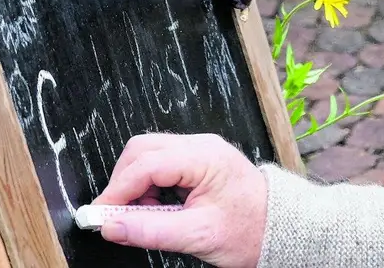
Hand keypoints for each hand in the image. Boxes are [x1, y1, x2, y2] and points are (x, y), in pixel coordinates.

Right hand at [91, 133, 268, 267]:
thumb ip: (150, 230)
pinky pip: (162, 163)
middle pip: (142, 150)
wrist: (282, 229)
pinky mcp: (198, 160)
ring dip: (136, 184)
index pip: (146, 165)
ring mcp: (200, 150)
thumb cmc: (250, 231)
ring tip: (144, 216)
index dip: (118, 190)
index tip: (101, 214)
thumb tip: (112, 226)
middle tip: (116, 214)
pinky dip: (150, 185)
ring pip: (149, 154)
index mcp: (204, 157)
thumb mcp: (198, 236)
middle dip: (124, 182)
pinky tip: (157, 209)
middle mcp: (200, 146)